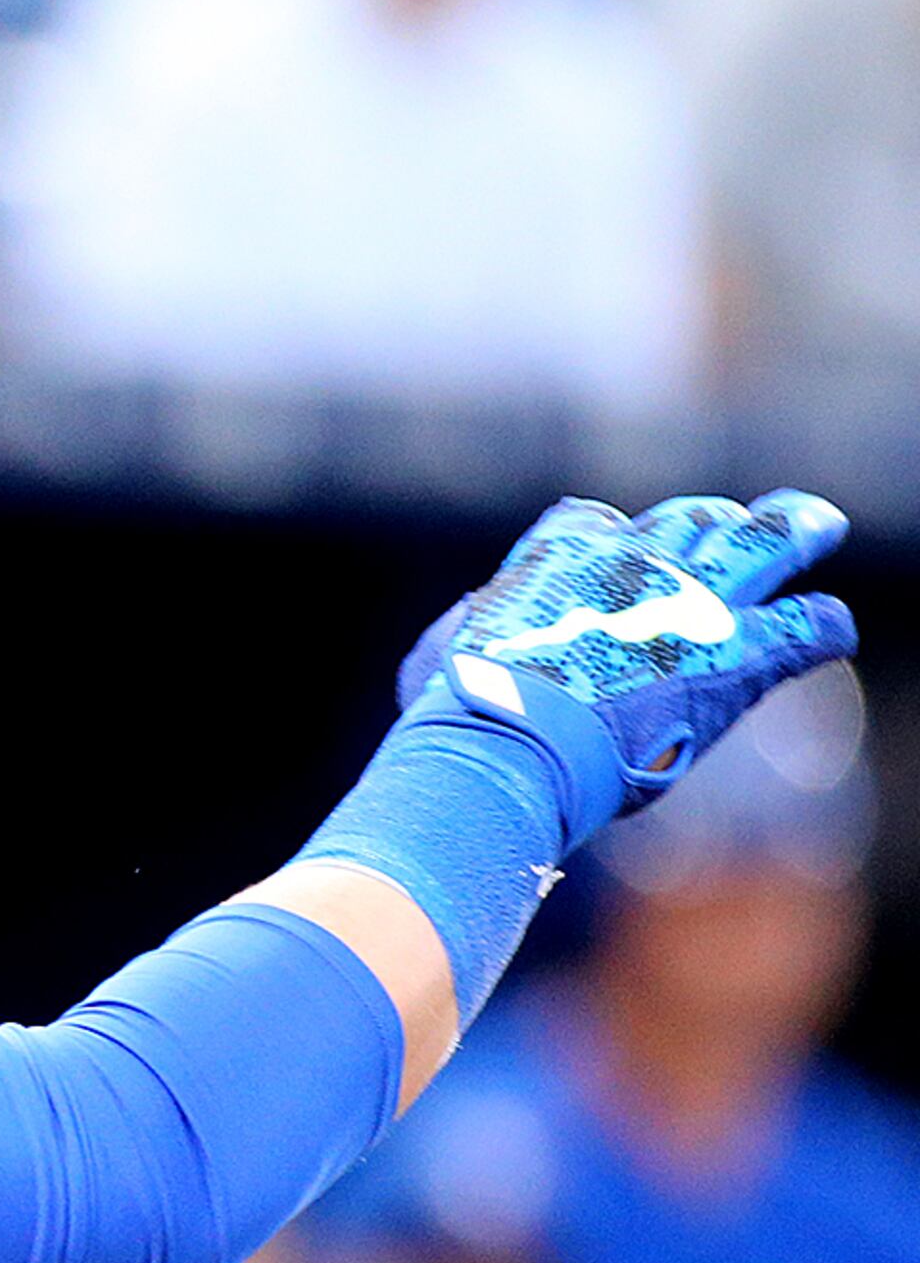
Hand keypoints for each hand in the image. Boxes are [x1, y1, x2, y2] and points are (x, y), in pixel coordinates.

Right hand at [400, 491, 856, 834]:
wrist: (502, 742)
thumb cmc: (453, 713)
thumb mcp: (434, 658)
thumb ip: (463, 632)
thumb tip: (467, 628)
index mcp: (556, 557)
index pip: (595, 523)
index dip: (612, 541)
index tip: (618, 560)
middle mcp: (629, 562)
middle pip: (690, 520)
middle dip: (715, 525)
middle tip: (742, 529)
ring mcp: (690, 600)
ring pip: (768, 539)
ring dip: (797, 532)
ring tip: (819, 527)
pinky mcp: (735, 652)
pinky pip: (808, 624)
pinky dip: (823, 627)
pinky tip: (829, 632)